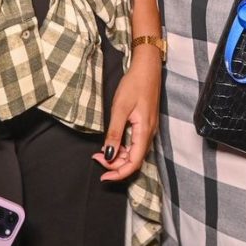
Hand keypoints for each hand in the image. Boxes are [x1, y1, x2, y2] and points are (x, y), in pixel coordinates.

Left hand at [91, 46, 160, 180]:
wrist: (147, 67)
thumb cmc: (135, 84)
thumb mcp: (120, 108)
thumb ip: (114, 133)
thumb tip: (108, 154)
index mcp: (145, 132)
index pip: (134, 163)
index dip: (118, 173)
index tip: (103, 177)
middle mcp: (149, 134)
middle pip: (134, 160)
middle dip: (114, 165)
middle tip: (95, 158)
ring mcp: (148, 129)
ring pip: (134, 152)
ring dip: (117, 156)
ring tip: (100, 151)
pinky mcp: (145, 124)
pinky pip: (135, 144)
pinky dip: (122, 147)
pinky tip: (111, 142)